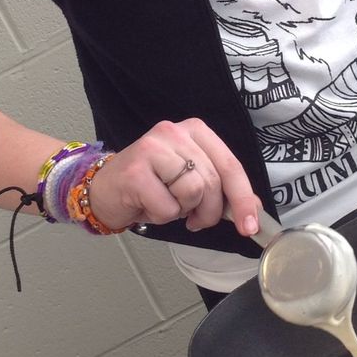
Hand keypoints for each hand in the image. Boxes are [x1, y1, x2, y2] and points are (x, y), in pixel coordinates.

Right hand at [87, 118, 260, 236]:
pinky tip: (148, 206)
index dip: (243, 198)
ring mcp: (152, 148)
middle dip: (209, 211)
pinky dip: (162, 216)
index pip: (230, 164)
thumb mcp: (190, 181)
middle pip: (212, 181)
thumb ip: (221, 189)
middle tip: (195, 220)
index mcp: (194, 130)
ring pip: (193, 192)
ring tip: (166, 204)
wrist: (104, 189)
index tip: (251, 225)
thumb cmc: (150, 186)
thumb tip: (253, 209)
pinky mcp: (135, 171)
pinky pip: (168, 207)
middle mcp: (174, 132)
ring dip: (182, 211)